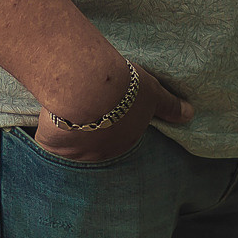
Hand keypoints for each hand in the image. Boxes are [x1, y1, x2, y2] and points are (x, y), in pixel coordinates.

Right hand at [31, 64, 192, 162]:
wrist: (88, 85)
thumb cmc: (122, 85)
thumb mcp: (152, 92)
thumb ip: (169, 106)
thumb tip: (190, 114)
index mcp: (127, 140)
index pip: (119, 133)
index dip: (113, 118)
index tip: (105, 104)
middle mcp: (103, 153)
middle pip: (96, 141)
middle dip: (91, 128)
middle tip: (84, 104)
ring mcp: (77, 153)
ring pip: (72, 144)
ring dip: (70, 130)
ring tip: (64, 107)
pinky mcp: (54, 147)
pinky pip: (49, 141)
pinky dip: (47, 130)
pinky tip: (47, 116)